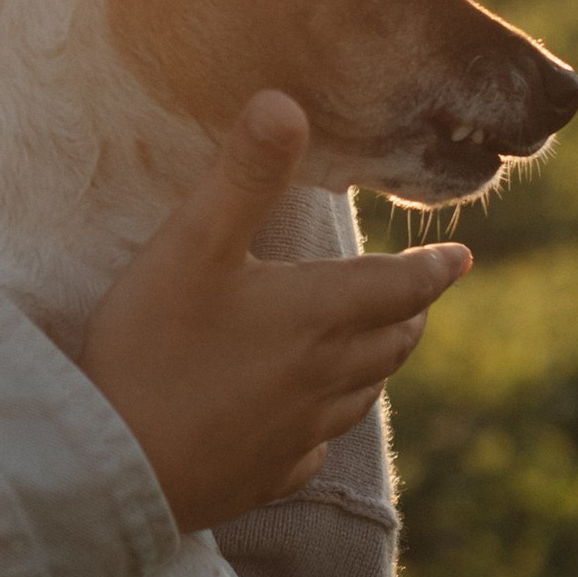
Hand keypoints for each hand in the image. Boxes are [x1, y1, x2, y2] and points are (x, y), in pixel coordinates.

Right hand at [81, 94, 470, 533]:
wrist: (116, 464)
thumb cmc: (153, 347)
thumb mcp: (192, 245)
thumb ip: (244, 176)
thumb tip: (286, 102)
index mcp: (318, 316)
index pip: (399, 286)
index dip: (433, 269)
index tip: (460, 258)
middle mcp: (325, 377)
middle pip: (392, 343)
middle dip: (411, 314)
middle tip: (419, 298)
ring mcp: (298, 432)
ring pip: (363, 394)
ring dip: (380, 364)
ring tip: (379, 349)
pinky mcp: (267, 474)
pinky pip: (316, 445)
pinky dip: (328, 422)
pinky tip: (310, 426)